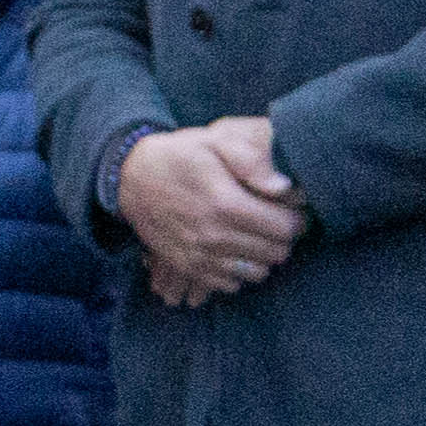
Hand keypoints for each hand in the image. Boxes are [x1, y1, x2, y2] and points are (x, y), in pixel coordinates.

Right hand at [118, 116, 303, 301]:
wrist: (128, 177)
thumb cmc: (178, 156)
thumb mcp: (215, 142)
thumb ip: (253, 161)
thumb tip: (284, 188)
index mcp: (226, 204)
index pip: (286, 228)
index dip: (297, 219)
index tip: (292, 209)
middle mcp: (213, 236)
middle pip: (275, 253)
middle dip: (283, 238)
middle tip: (275, 221)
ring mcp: (198, 255)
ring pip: (256, 272)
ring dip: (263, 256)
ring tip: (256, 235)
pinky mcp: (186, 266)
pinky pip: (230, 284)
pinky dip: (239, 270)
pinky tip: (234, 249)